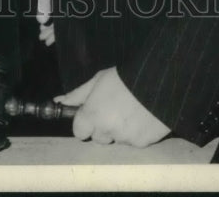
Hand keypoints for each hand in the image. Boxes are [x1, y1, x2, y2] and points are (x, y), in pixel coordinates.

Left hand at [55, 67, 169, 146]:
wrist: (159, 79)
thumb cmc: (126, 76)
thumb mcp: (99, 79)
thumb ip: (78, 94)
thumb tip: (59, 100)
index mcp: (92, 114)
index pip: (78, 131)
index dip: (85, 122)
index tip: (93, 113)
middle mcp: (106, 130)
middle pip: (97, 137)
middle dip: (103, 127)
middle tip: (115, 108)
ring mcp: (124, 138)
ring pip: (116, 140)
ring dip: (120, 130)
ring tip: (131, 110)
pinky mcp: (142, 143)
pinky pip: (133, 142)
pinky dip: (136, 133)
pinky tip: (143, 117)